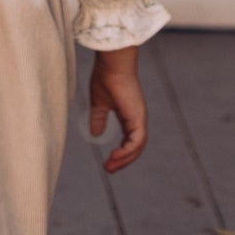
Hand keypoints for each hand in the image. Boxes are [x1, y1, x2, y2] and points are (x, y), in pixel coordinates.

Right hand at [89, 46, 147, 172]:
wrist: (111, 64)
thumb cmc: (105, 78)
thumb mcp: (98, 104)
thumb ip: (98, 119)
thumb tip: (95, 134)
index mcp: (129, 115)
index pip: (130, 140)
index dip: (121, 153)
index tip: (108, 162)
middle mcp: (137, 118)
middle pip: (135, 147)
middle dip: (122, 160)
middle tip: (108, 169)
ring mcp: (139, 118)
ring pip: (137, 147)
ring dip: (124, 159)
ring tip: (110, 167)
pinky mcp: (138, 118)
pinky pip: (137, 141)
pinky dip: (127, 151)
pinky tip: (115, 156)